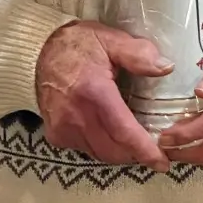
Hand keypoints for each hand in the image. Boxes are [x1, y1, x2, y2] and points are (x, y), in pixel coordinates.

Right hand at [36, 20, 172, 170]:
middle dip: (137, 155)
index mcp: (94, 93)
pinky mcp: (56, 135)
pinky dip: (103, 148)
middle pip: (114, 150)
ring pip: (100, 153)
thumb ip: (138, 54)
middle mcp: (75, 116)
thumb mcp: (111, 40)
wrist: (36, 53)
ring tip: (138, 145)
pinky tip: (114, 137)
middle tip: (157, 151)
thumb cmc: (78, 45)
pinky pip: (86, 150)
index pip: (124, 132)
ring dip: (121, 154)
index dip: (145, 151)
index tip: (163, 163)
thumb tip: (166, 67)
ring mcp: (63, 128)